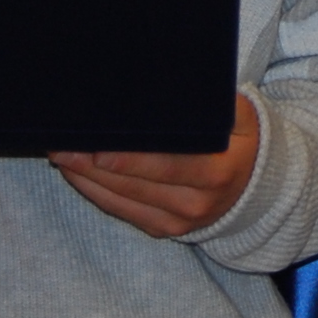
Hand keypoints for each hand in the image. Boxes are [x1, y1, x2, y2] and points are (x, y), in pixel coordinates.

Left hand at [54, 94, 260, 238]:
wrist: (257, 184)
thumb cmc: (239, 140)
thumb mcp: (237, 115)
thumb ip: (205, 104)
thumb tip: (162, 88)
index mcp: (216, 172)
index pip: (165, 165)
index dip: (128, 159)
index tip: (96, 148)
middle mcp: (197, 203)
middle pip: (134, 184)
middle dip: (92, 164)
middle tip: (61, 143)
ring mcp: (179, 222)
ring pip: (121, 200)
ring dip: (86, 177)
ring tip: (61, 153)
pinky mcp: (164, 229)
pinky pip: (122, 212)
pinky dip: (95, 192)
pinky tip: (75, 173)